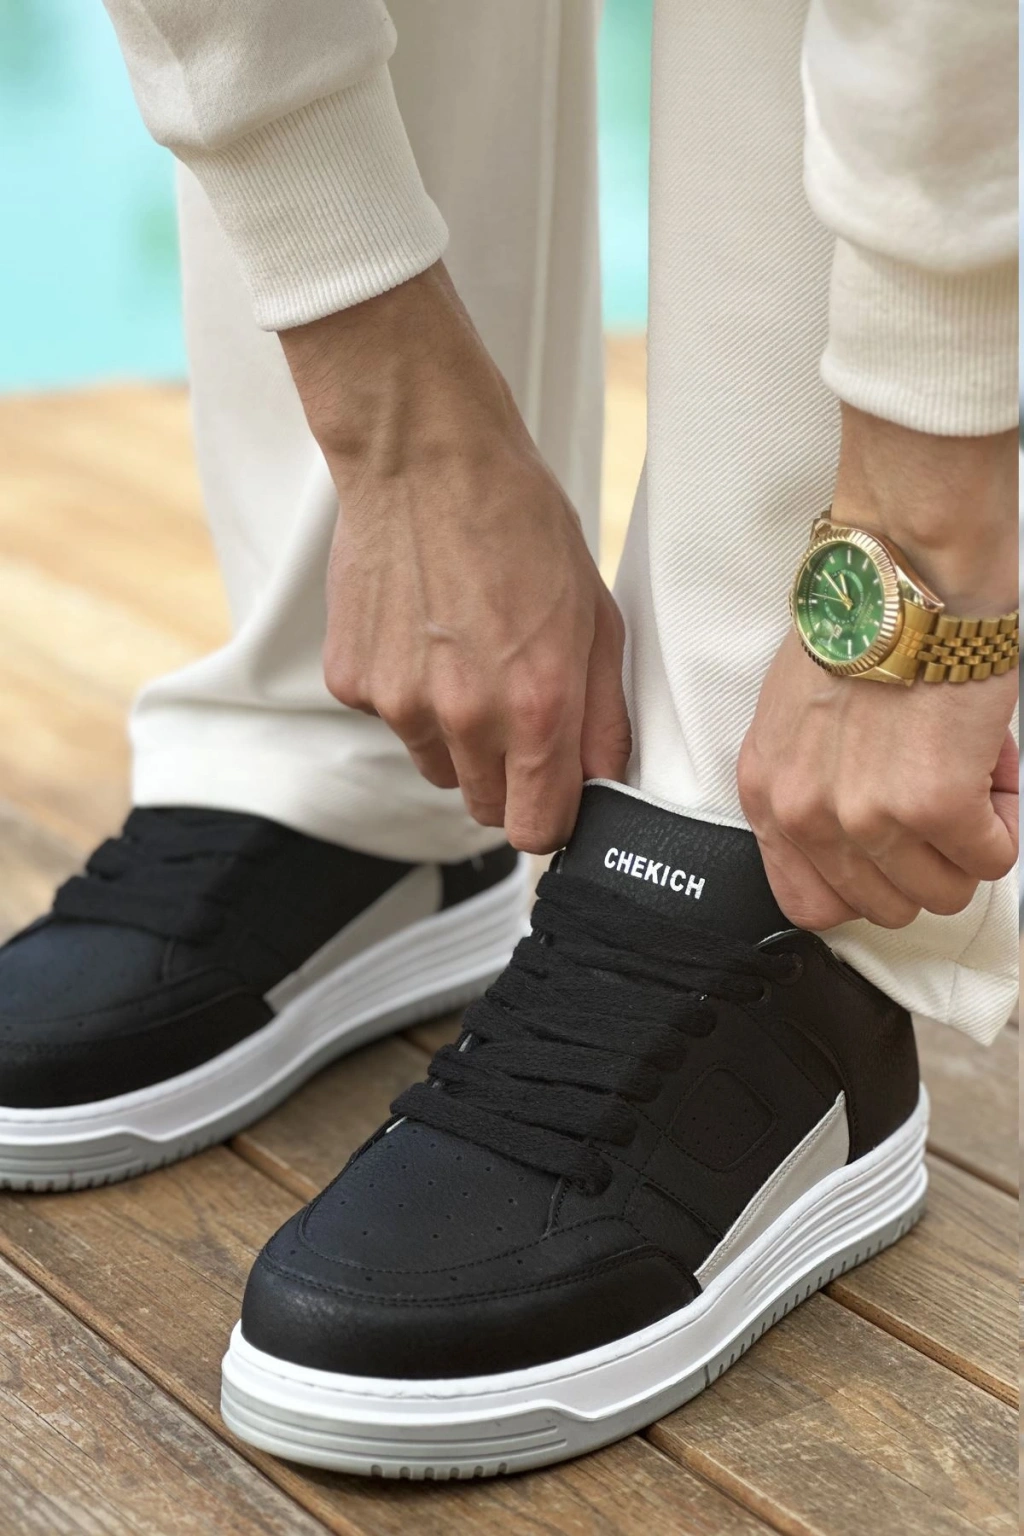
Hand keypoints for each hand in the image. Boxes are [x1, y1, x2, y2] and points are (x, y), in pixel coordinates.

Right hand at [278, 263, 629, 852]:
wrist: (425, 457)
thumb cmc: (519, 523)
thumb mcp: (594, 615)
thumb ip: (603, 715)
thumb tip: (603, 783)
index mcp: (537, 706)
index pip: (537, 830)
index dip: (551, 815)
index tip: (554, 789)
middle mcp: (465, 716)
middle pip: (485, 807)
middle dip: (508, 778)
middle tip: (515, 709)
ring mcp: (399, 702)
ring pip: (437, 767)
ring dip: (457, 736)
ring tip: (466, 656)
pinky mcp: (352, 681)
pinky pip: (390, 719)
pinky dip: (407, 693)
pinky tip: (421, 631)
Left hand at [738, 633, 1016, 928]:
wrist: (903, 579)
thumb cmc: (860, 628)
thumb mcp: (796, 723)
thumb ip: (815, 788)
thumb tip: (862, 835)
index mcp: (770, 795)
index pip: (810, 903)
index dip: (867, 888)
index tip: (893, 861)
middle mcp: (808, 815)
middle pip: (887, 906)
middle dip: (927, 863)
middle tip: (942, 804)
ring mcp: (870, 816)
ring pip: (945, 891)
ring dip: (969, 843)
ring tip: (967, 777)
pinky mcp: (935, 804)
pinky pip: (991, 857)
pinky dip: (1005, 820)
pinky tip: (989, 768)